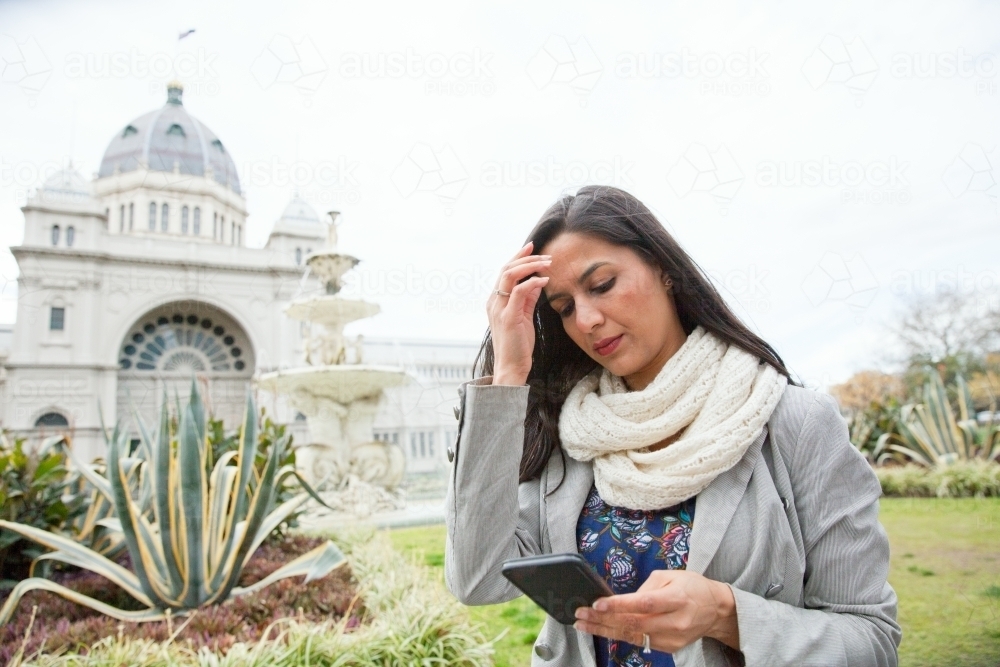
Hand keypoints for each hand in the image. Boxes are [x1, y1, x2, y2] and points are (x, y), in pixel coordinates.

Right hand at [487, 241, 550, 384]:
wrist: (511, 367)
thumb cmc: (518, 345)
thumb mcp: (524, 316)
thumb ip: (528, 299)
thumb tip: (537, 281)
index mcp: (496, 301)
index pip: (505, 272)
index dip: (518, 258)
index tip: (533, 247)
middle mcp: (494, 302)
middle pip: (506, 269)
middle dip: (526, 258)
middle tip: (545, 255)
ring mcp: (499, 309)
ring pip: (510, 276)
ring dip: (530, 266)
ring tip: (548, 264)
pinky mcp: (508, 317)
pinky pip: (518, 292)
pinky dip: (532, 282)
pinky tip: (545, 280)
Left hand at [572, 570, 739, 653]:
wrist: (715, 610)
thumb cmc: (692, 587)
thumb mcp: (671, 576)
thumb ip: (646, 587)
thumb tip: (623, 600)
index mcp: (678, 598)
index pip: (645, 603)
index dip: (619, 605)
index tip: (598, 603)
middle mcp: (676, 621)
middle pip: (634, 623)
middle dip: (603, 619)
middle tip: (581, 613)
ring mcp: (672, 638)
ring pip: (633, 636)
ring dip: (605, 630)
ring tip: (583, 624)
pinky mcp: (669, 648)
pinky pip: (639, 641)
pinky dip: (618, 635)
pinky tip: (602, 630)